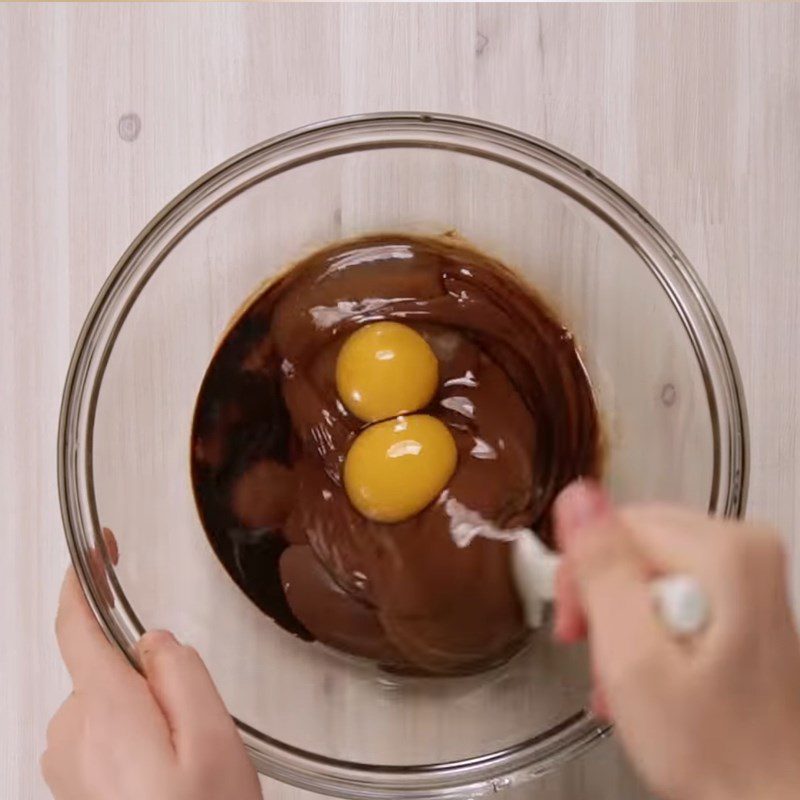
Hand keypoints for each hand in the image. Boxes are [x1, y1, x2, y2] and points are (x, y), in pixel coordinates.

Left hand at [42, 568, 261, 799]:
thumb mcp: (214, 739)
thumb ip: (183, 675)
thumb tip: (154, 641)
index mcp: (106, 711)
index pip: (76, 628)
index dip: (82, 582)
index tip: (99, 548)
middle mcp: (72, 734)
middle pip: (106, 666)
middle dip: (150, 675)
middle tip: (197, 724)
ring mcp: (67, 763)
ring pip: (108, 700)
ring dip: (145, 709)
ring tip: (186, 759)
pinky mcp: (73, 785)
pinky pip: (101, 732)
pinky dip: (133, 735)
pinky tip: (165, 774)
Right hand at [553, 482, 799, 799]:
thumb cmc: (714, 752)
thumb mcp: (633, 657)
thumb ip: (602, 569)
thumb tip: (577, 496)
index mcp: (725, 553)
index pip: (614, 525)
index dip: (583, 578)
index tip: (577, 629)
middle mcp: (745, 550)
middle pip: (632, 542)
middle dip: (602, 599)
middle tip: (597, 655)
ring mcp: (748, 575)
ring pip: (645, 569)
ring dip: (621, 621)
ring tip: (623, 677)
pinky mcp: (743, 600)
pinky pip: (670, 588)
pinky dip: (647, 630)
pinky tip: (646, 674)